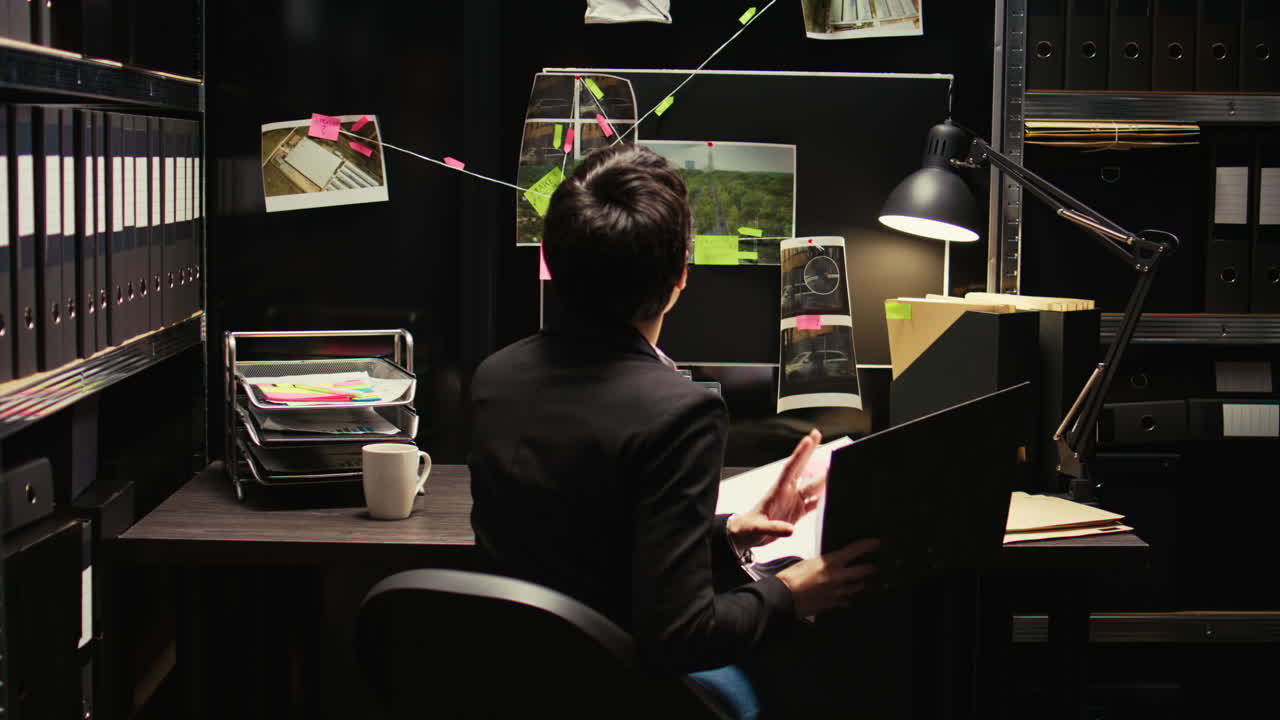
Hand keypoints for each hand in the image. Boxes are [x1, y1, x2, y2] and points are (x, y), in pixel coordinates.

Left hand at [727, 429, 826, 548]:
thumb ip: (773, 528)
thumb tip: (790, 529)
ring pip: (812, 486)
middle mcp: (787, 492)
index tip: (809, 439)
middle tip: (816, 434)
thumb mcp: (758, 528)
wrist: (746, 535)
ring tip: (836, 465)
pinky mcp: (797, 512)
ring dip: (823, 477)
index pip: (790, 468)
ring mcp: (793, 501)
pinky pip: (814, 503)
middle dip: (809, 451)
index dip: (800, 454)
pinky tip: (832, 494)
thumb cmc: (748, 528)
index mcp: (777, 491)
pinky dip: (823, 499)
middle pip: (802, 469)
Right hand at [775, 538, 879, 617]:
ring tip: (862, 581)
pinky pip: (846, 601)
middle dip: (870, 568)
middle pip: (863, 571)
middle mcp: (837, 577)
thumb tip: (830, 563)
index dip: (868, 546)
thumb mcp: (807, 563)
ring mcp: (837, 592)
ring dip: (860, 583)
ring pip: (857, 587)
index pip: (854, 551)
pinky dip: (847, 598)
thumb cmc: (790, 579)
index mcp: (829, 563)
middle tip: (874, 565)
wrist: (783, 598)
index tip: (876, 543)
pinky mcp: (832, 604)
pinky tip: (847, 598)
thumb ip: (823, 563)